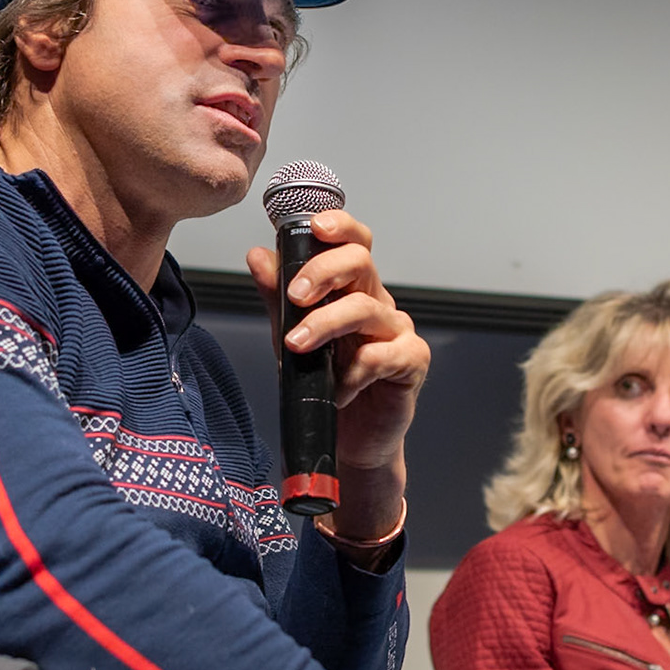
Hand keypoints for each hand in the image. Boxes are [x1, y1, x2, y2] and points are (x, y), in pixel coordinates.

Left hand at [247, 210, 428, 542]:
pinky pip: (384, 355)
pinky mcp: (412, 362)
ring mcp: (397, 332)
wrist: (346, 442)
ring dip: (326, 324)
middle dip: (322, 271)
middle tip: (294, 295)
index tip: (314, 226)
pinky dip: (353, 372)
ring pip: (366, 308)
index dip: (339, 226)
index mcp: (351, 288)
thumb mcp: (290, 338)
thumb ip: (277, 298)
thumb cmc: (323, 385)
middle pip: (361, 263)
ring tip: (296, 347)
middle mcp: (377, 303)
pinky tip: (336, 390)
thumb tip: (258, 255)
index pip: (353, 242)